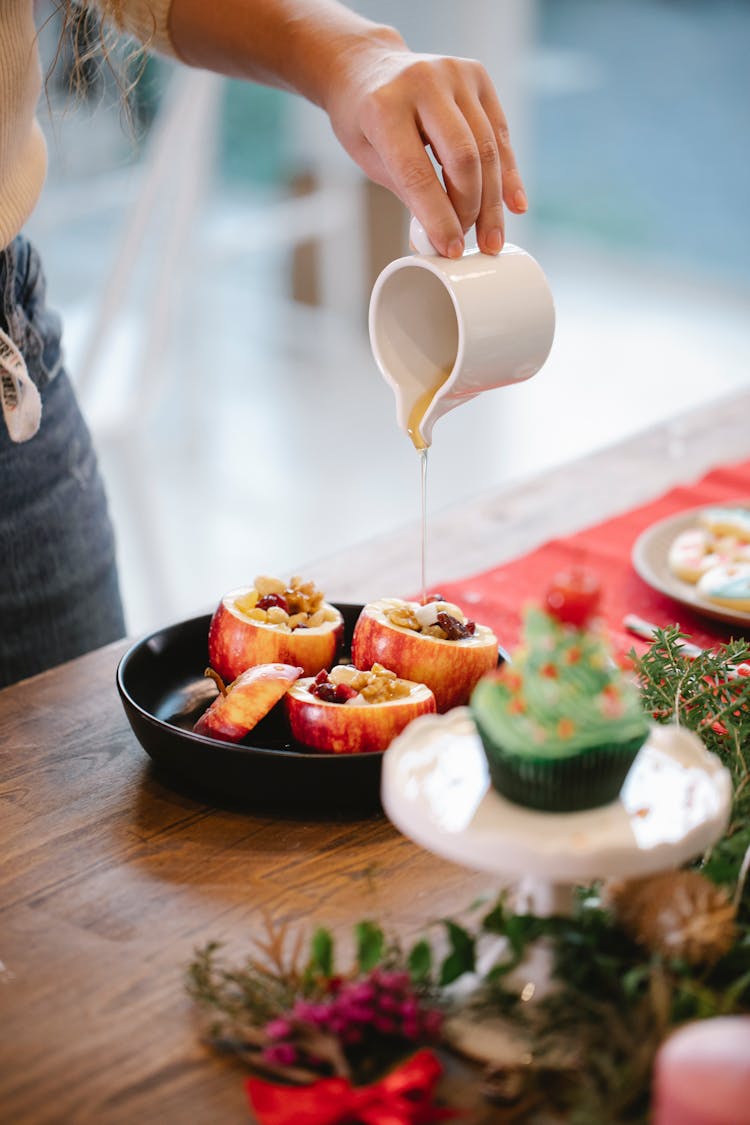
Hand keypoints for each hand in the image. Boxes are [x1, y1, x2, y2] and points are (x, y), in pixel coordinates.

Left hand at [324, 39, 527, 257]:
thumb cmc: (363, 118)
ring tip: (491, 238)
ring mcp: (455, 74)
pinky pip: (499, 132)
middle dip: (470, 210)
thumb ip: (408, 191)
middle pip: (463, 159)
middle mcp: (424, 82)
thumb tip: (443, 235)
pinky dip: (508, 173)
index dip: (439, 218)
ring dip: (492, 201)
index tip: (451, 249)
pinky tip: (515, 205)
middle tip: (469, 243)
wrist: (367, 66)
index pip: (419, 174)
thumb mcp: (369, 158)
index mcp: (385, 107)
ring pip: (487, 148)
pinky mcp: (477, 75)